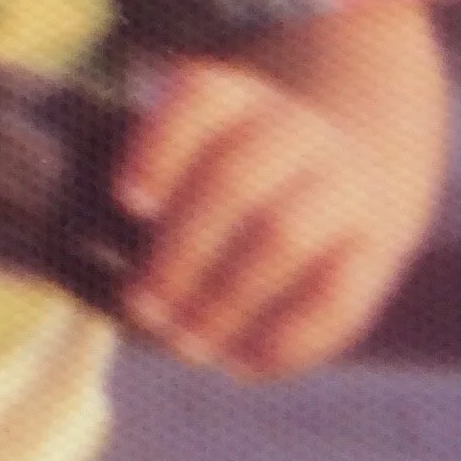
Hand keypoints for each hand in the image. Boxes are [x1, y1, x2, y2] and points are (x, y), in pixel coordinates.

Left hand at [114, 45, 429, 379]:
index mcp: (238, 96)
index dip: (160, 146)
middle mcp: (294, 130)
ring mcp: (342, 186)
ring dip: (226, 300)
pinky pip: (336, 298)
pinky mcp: (376, 251)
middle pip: (235, 179)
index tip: (126, 201)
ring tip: (186, 343)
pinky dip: (285, 339)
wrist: (354, 167)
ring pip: (283, 238)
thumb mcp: (197, 149)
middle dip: (182, 251)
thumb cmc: (236, 171)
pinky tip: (241, 364)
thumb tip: (85, 264)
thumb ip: (148, 190)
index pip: (200, 97)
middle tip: (143, 307)